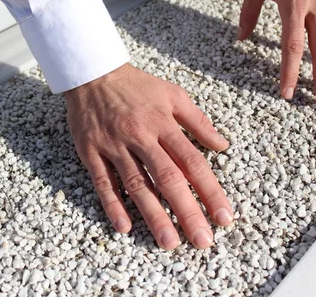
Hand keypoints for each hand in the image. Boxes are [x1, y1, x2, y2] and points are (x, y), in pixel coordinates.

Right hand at [65, 64, 233, 249]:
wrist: (92, 72)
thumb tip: (223, 145)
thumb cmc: (137, 86)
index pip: (192, 162)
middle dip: (187, 212)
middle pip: (167, 178)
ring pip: (137, 185)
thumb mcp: (173, 95)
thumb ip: (198, 122)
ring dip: (153, 216)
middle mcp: (140, 136)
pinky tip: (125, 228)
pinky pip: (103, 182)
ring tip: (169, 243)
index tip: (224, 217)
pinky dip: (113, 205)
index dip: (210, 191)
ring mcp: (114, 146)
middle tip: (202, 241)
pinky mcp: (91, 152)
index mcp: (163, 123)